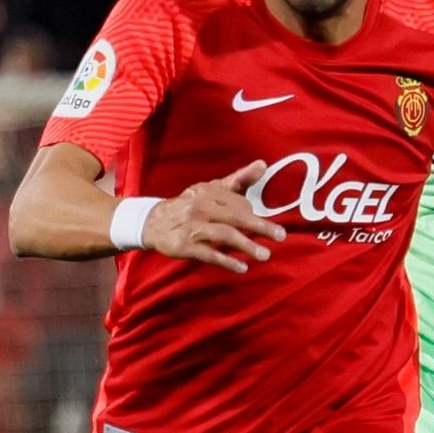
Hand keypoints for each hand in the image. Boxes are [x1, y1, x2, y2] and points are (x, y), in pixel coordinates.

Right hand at [142, 160, 285, 272]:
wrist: (153, 222)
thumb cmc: (190, 204)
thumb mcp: (211, 188)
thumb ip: (239, 179)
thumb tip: (263, 164)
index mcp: (208, 192)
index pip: (237, 203)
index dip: (252, 215)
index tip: (267, 226)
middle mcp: (200, 207)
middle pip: (235, 217)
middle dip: (259, 227)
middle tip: (281, 236)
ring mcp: (191, 226)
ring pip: (223, 235)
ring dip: (246, 245)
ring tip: (265, 255)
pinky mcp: (183, 245)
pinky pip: (208, 253)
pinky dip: (226, 261)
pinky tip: (242, 268)